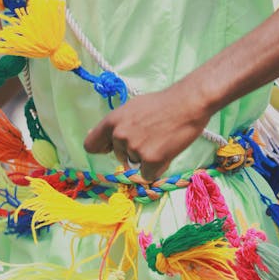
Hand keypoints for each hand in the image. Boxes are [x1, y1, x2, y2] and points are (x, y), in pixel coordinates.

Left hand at [83, 84, 209, 182]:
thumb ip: (116, 124)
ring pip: (135, 165)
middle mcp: (119, 135)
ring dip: (146, 159)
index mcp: (112, 121)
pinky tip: (166, 152)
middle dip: (132, 152)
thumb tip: (96, 138)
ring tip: (161, 141)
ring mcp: (134, 149)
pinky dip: (157, 169)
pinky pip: (148, 175)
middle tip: (151, 137)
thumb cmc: (162, 104)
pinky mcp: (151, 160)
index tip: (110, 149)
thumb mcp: (131, 108)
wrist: (187, 104)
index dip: (102, 149)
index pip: (91, 145)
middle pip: (119, 156)